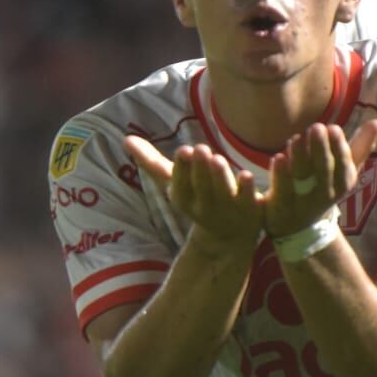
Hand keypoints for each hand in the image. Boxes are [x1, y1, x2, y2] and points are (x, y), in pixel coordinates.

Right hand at [124, 136, 262, 249]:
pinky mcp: (250, 213)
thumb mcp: (174, 183)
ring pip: (223, 196)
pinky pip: (248, 202)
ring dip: (220, 178)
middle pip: (201, 190)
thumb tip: (126, 139)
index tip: (184, 149)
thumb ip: (152, 162)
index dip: (182, 170)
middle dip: (200, 170)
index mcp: (185, 200)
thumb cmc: (198, 200)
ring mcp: (228, 213)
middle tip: (200, 148)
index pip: (181, 187)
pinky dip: (247, 190)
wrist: (227, 238)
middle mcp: (204, 209)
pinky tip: (247, 174)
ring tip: (218, 158)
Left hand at [264, 119, 376, 238]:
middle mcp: (325, 193)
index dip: (339, 148)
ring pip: (302, 178)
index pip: (343, 166)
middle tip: (317, 127)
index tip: (333, 128)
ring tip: (296, 138)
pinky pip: (282, 190)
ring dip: (300, 157)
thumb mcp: (345, 171)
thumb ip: (361, 146)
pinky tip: (279, 157)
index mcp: (342, 182)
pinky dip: (281, 174)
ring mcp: (303, 201)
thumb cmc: (325, 187)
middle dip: (321, 149)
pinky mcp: (282, 205)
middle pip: (323, 171)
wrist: (299, 226)